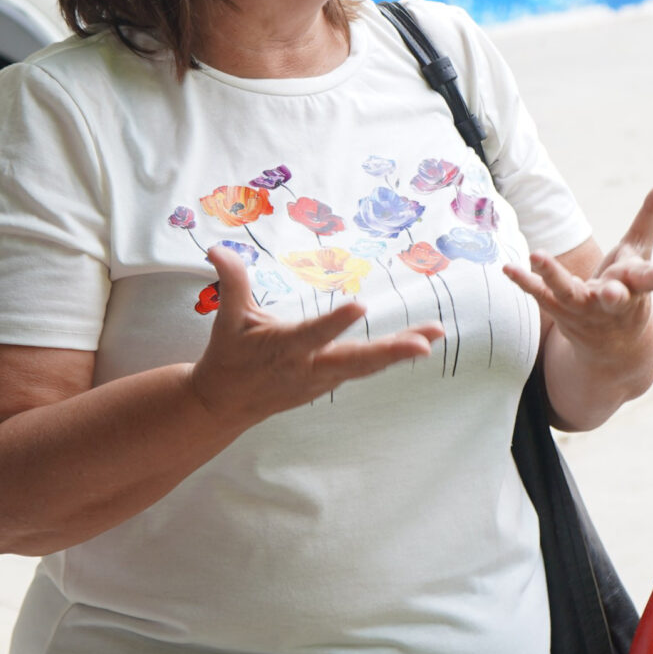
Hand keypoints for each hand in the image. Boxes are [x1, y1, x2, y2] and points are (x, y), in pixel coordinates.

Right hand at [187, 247, 441, 430]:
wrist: (225, 405)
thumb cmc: (228, 356)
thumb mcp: (229, 319)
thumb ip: (233, 281)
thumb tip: (217, 248)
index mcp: (284, 349)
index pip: (313, 335)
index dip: (335, 323)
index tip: (359, 307)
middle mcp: (308, 367)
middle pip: (354, 362)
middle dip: (390, 353)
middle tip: (424, 344)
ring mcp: (322, 379)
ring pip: (367, 366)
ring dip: (401, 350)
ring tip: (435, 333)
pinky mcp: (330, 382)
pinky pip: (365, 368)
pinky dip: (391, 356)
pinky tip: (419, 341)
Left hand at [506, 180, 652, 364]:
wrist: (612, 345)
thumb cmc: (628, 287)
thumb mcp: (640, 253)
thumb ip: (652, 216)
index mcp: (635, 286)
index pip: (650, 280)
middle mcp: (611, 303)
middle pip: (613, 298)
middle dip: (613, 296)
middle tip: (611, 292)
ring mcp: (583, 309)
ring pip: (569, 294)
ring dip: (554, 276)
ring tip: (538, 256)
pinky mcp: (559, 310)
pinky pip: (540, 295)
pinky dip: (524, 282)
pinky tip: (508, 268)